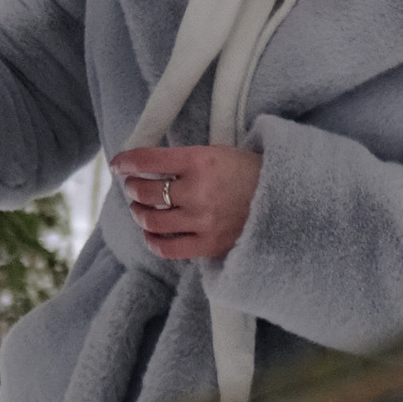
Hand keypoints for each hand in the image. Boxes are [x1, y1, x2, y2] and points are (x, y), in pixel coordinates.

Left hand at [113, 142, 261, 266]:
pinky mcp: (208, 245)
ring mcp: (203, 221)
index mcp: (200, 161)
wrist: (284, 200)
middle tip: (133, 187)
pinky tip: (152, 233)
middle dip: (132, 188)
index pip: (148, 160)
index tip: (118, 164)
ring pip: (151, 221)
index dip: (126, 162)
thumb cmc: (247, 172)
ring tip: (142, 209)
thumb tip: (146, 165)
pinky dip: (153, 240)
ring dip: (139, 213)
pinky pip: (167, 249)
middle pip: (145, 192)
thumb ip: (183, 159)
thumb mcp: (216, 152)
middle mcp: (198, 191)